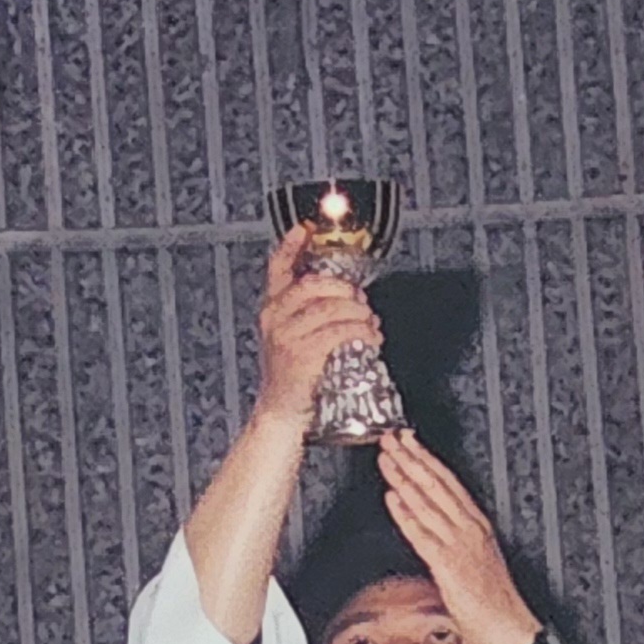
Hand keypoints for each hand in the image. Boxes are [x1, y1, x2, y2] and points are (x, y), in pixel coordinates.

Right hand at [250, 223, 379, 430]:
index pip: (278, 269)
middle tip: (361, 301)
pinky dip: (362, 331)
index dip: (291, 246)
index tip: (305, 228)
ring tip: (371, 322)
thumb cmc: (293, 378)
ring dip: (359, 312)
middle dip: (345, 288)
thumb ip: (310, 314)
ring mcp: (286, 336)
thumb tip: (349, 295)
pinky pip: (340, 331)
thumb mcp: (292, 339)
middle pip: (315, 284)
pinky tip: (371, 337)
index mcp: (271, 310)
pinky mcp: (301, 355)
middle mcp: (274, 318)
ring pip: (332, 307)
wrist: (281, 415)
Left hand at [379, 429, 537, 643]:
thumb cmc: (495, 604)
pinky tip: (393, 499)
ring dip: (404, 478)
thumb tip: (431, 525)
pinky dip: (407, 515)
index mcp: (478, 526)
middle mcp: (470, 530)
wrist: (511, 632)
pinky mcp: (451, 567)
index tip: (409, 441)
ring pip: (428, 504)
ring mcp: (461, 546)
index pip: (448, 483)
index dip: (426, 459)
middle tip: (391, 438)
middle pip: (436, 486)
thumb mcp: (476, 561)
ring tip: (387, 459)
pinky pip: (424, 536)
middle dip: (412, 459)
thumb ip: (454, 540)